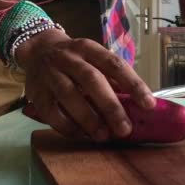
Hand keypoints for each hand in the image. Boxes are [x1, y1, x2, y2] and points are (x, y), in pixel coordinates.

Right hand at [16, 29, 155, 140]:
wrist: (38, 49)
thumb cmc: (77, 60)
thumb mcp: (94, 60)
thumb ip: (113, 79)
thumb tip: (138, 105)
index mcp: (89, 49)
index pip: (114, 64)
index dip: (133, 83)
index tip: (149, 104)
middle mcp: (69, 58)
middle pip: (91, 79)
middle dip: (110, 106)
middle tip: (125, 129)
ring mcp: (49, 74)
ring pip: (69, 95)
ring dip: (88, 118)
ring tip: (104, 136)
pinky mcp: (36, 92)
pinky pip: (51, 111)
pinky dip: (67, 126)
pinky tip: (81, 135)